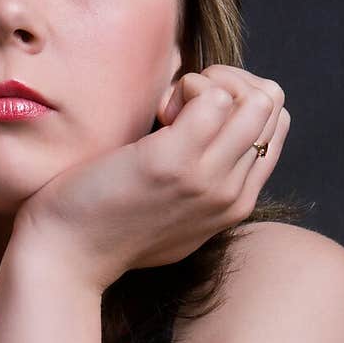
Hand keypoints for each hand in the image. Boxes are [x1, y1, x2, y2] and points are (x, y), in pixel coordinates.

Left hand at [12, 64, 290, 291]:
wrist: (67, 258)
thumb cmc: (110, 227)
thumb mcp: (176, 217)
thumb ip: (205, 185)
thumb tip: (216, 131)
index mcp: (237, 203)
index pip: (276, 124)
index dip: (237, 103)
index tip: (191, 117)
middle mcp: (231, 193)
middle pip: (271, 104)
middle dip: (228, 85)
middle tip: (179, 105)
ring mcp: (206, 178)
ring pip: (253, 98)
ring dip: (209, 84)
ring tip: (168, 108)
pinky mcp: (173, 162)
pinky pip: (213, 96)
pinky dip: (185, 87)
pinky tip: (156, 112)